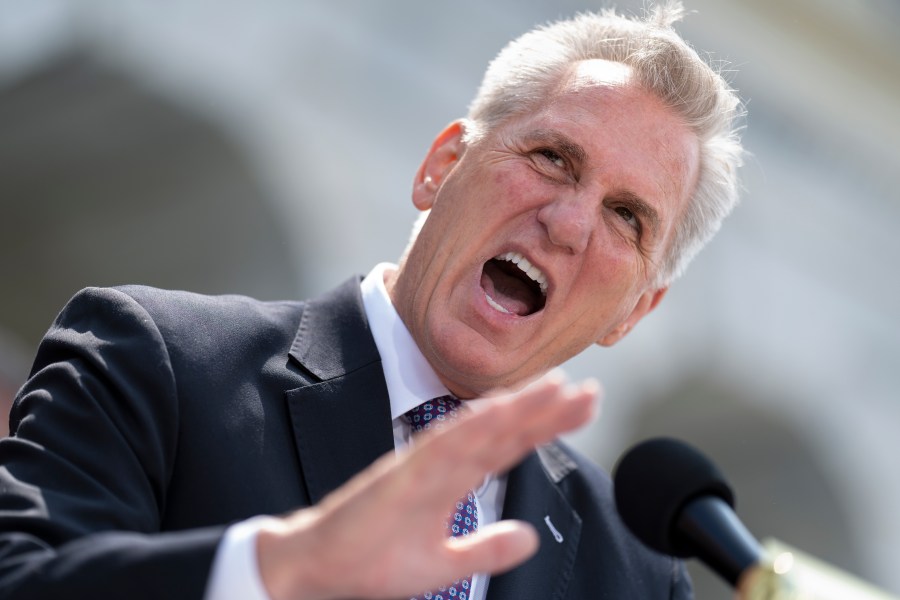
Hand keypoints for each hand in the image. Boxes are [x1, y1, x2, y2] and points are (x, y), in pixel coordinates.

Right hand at [256, 374, 598, 599]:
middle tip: (590, 393)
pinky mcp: (398, 478)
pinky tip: (499, 411)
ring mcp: (420, 468)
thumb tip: (530, 537)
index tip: (583, 408)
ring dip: (516, 409)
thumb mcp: (444, 565)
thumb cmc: (372, 560)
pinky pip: (439, 449)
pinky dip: (469, 428)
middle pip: (502, 431)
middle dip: (546, 411)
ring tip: (555, 390)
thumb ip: (486, 549)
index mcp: (453, 480)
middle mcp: (441, 465)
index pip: (509, 446)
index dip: (546, 426)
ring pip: (476, 430)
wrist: (318, 568)